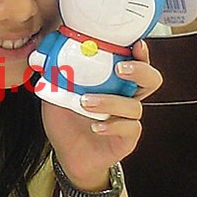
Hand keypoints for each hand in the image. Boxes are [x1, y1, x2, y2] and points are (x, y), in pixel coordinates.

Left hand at [41, 40, 161, 188]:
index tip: (135, 43)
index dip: (140, 51)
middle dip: (139, 70)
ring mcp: (128, 117)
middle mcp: (126, 95)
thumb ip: (54, 73)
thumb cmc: (67, 117)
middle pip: (150, 79)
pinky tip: (95, 127)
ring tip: (85, 102)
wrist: (68, 153)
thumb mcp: (56, 91)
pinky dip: (111, 126)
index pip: (134, 59)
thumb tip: (45, 53)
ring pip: (134, 106)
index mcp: (112, 79)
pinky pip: (129, 129)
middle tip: (119, 68)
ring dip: (111, 101)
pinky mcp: (127, 138)